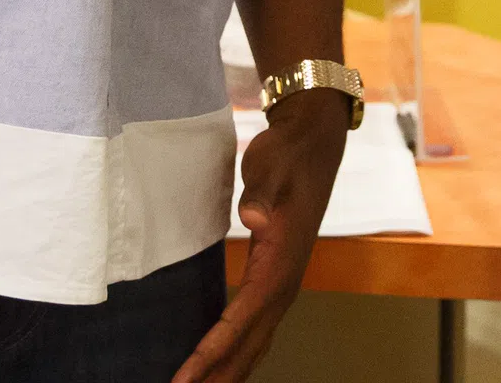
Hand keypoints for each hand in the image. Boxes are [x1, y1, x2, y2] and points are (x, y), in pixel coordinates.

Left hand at [171, 90, 345, 382]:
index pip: (241, 321)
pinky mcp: (275, 276)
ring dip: (228, 370)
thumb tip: (254, 216)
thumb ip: (263, 194)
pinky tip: (222, 362)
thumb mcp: (273, 165)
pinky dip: (237, 352)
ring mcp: (282, 283)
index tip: (185, 378)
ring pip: (255, 342)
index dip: (212, 353)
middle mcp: (284, 282)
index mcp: (280, 264)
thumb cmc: (289, 154)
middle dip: (218, 376)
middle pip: (249, 345)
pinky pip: (255, 327)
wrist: (314, 141)